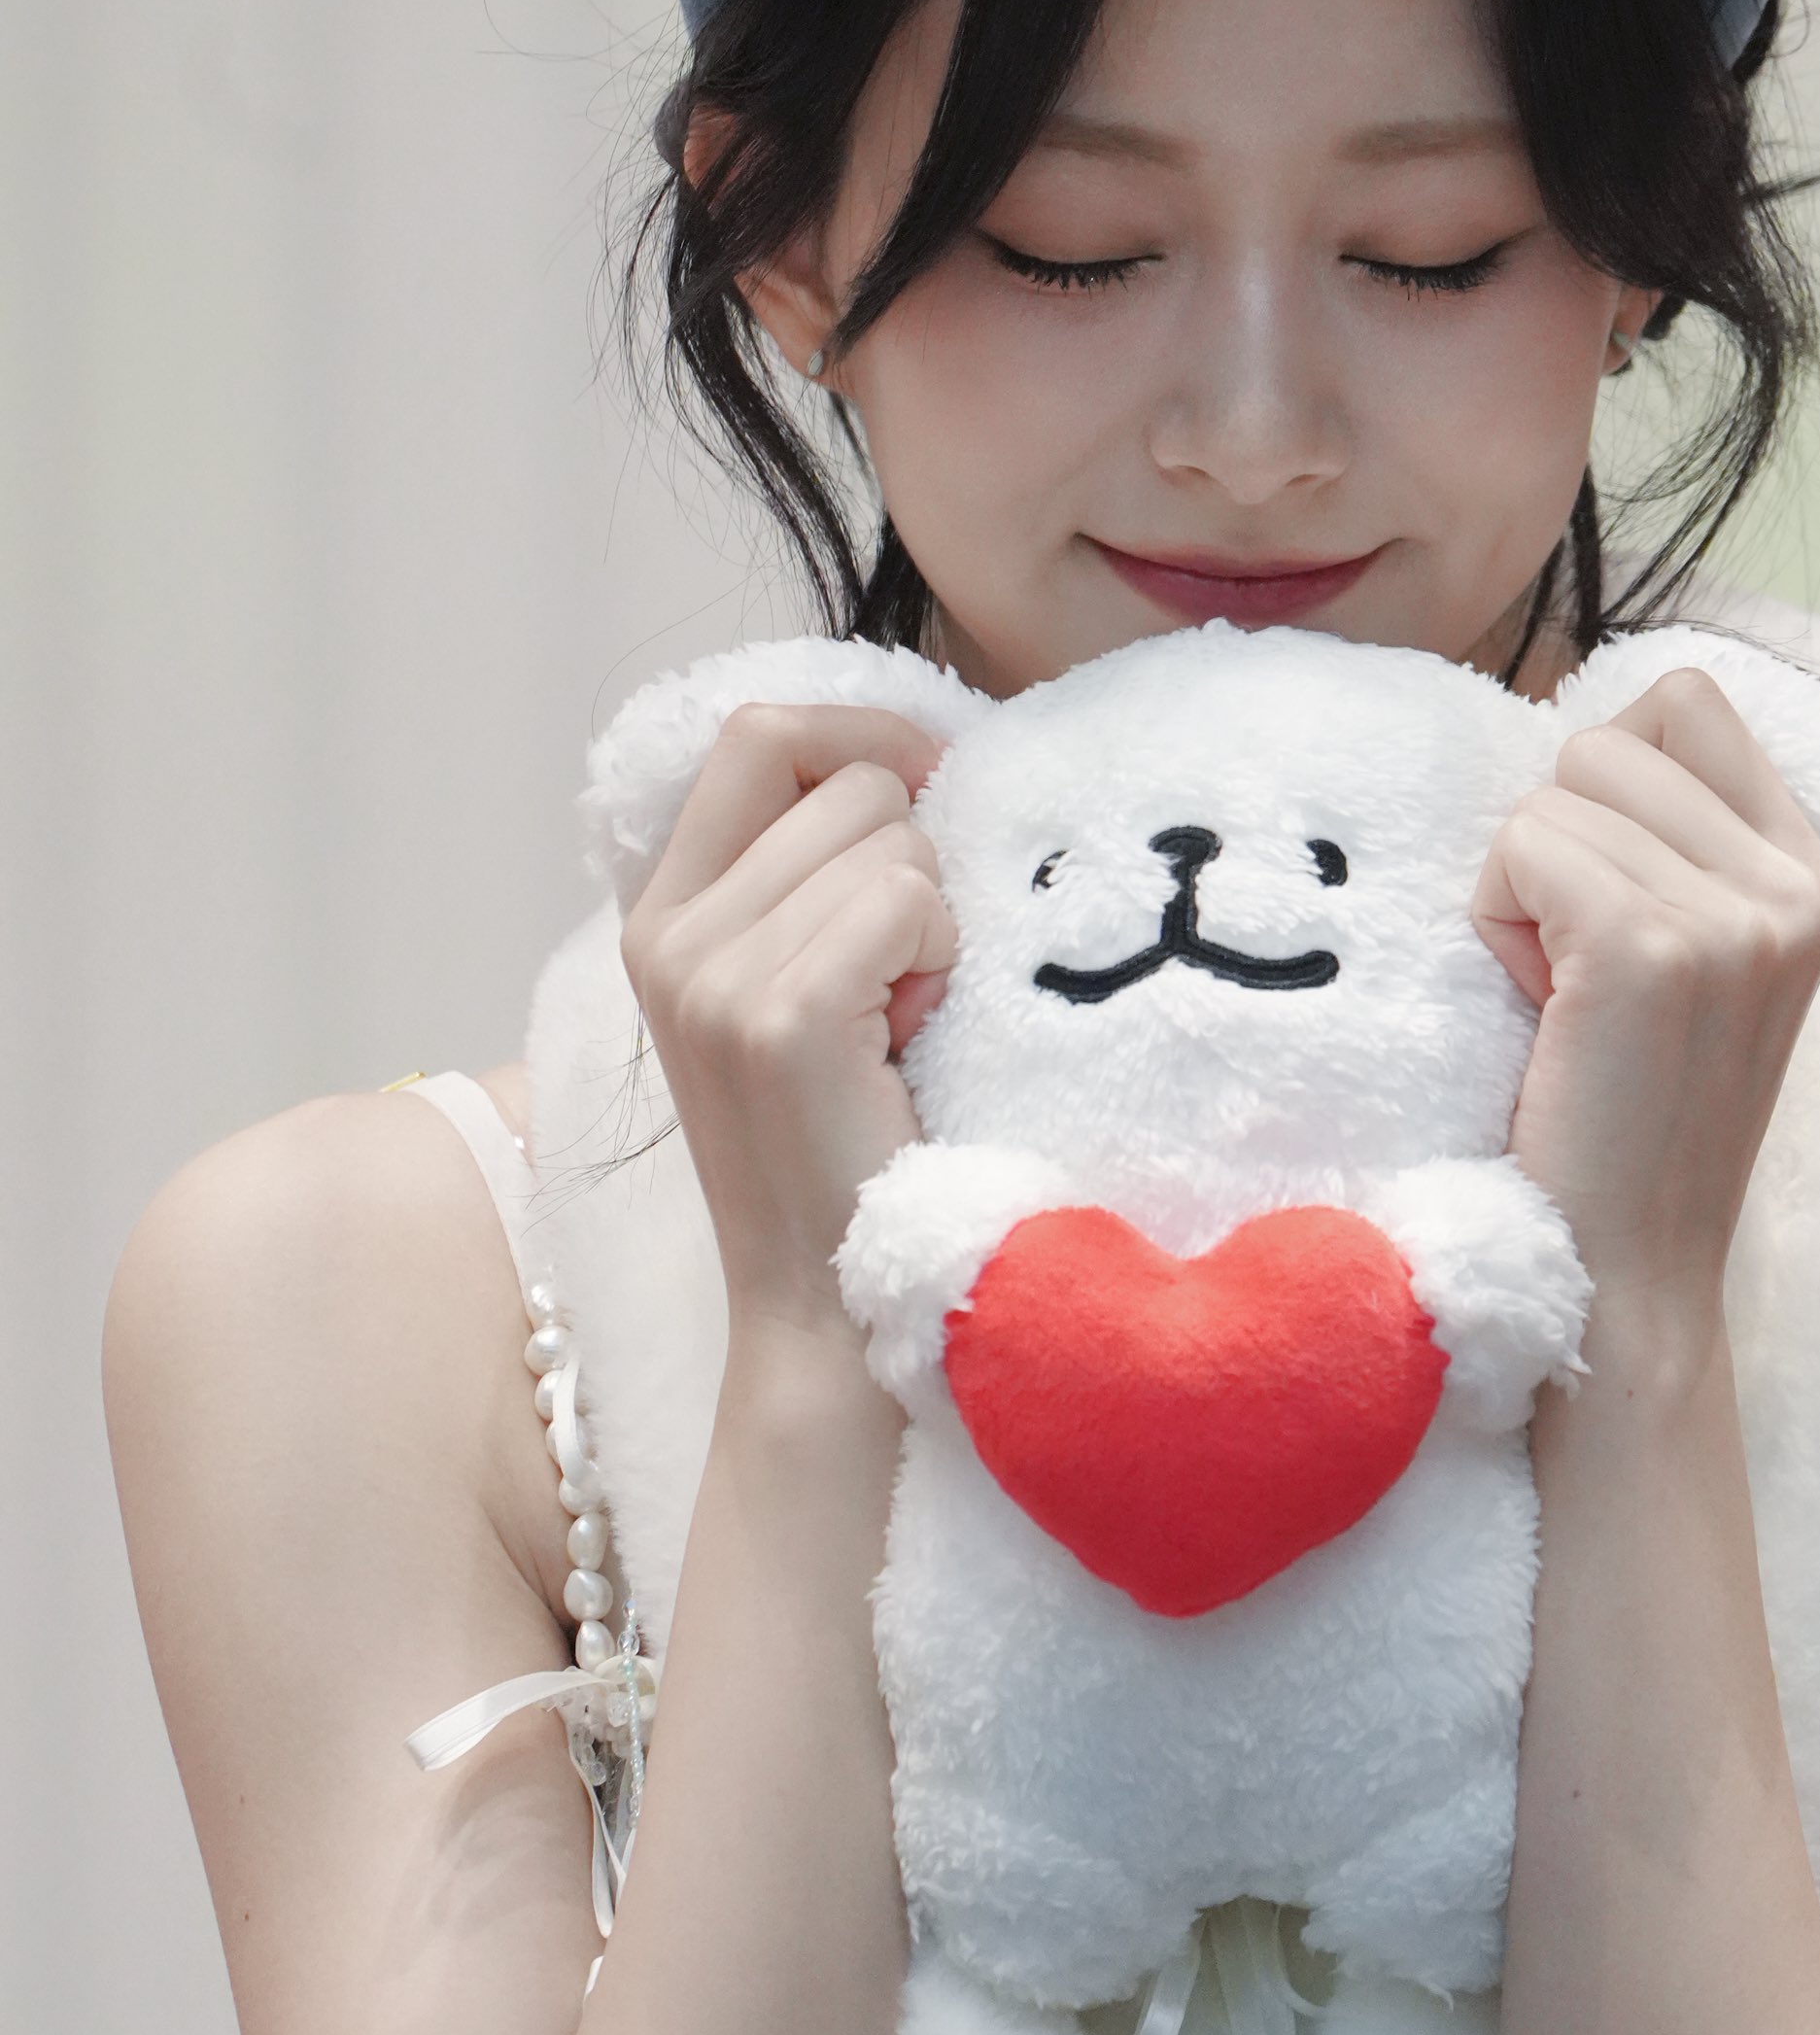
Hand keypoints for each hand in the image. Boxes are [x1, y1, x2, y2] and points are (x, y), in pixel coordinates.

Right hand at [620, 705, 956, 1329]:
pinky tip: (911, 1033)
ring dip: (932, 918)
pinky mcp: (778, 1018)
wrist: (827, 1301)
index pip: (758, 733)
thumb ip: (812, 873)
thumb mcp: (798, 981)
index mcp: (663, 913)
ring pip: (890, 836)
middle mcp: (669, 935)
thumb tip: (914, 754)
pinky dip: (940, 957)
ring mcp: (713, 975)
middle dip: (911, 859)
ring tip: (898, 1016)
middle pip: (845, 779)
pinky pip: (908, 902)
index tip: (927, 790)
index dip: (860, 735)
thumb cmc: (845, 1137)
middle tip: (897, 978)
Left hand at [1470, 672, 1819, 1320]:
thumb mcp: (1694, 956)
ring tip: (1564, 996)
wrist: (1628, 1272)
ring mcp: (1734, 916)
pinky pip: (1523, 845)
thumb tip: (1582, 728)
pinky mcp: (1653, 947)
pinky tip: (1542, 1007)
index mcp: (1812, 875)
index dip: (1608, 776)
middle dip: (1560, 840)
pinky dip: (1497, 918)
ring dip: (1522, 886)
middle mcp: (1794, 885)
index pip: (1686, 702)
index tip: (1604, 891)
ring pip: (1556, 792)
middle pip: (1608, 738)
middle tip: (1580, 970)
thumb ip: (1675, 845)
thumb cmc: (1625, 1112)